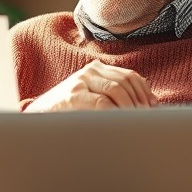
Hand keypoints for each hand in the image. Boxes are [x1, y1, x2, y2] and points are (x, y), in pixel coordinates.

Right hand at [25, 60, 157, 111]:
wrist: (38, 118)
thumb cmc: (70, 112)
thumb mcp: (94, 97)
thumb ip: (117, 95)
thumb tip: (152, 103)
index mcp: (97, 69)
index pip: (130, 76)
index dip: (145, 92)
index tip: (154, 108)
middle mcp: (89, 71)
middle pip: (125, 82)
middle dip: (140, 101)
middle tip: (147, 118)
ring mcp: (80, 82)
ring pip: (116, 90)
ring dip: (130, 107)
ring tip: (136, 121)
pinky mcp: (73, 96)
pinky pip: (101, 103)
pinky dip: (115, 113)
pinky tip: (120, 122)